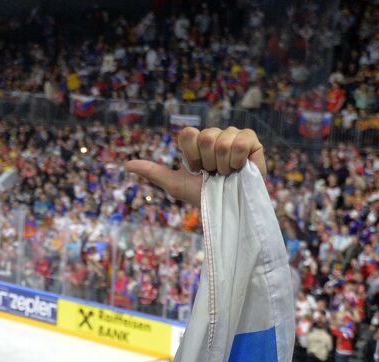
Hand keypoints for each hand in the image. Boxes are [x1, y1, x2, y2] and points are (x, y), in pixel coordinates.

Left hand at [125, 126, 265, 205]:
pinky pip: (241, 141)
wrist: (227, 210)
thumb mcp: (175, 185)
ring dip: (223, 166)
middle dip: (208, 162)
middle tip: (214, 174)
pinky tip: (240, 169)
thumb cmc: (203, 196)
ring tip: (227, 174)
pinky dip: (238, 161)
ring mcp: (233, 135)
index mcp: (197, 141)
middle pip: (205, 137)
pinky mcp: (251, 140)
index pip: (187, 134)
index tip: (196, 170)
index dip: (190, 156)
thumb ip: (153, 172)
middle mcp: (214, 134)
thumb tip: (126, 165)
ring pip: (222, 141)